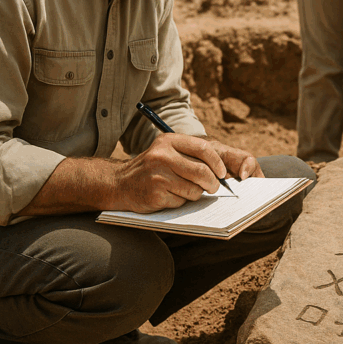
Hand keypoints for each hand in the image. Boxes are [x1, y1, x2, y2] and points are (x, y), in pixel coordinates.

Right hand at [114, 134, 261, 212]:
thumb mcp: (167, 151)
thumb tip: (222, 171)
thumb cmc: (152, 168)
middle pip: (202, 172)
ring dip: (195, 194)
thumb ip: (191, 155)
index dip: (218, 163)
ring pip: (194, 189)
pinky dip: (180, 202)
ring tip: (184, 191)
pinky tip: (168, 196)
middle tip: (212, 187)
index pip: (203, 148)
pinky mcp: (155, 194)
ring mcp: (158, 175)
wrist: (120, 183)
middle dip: (212, 183)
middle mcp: (163, 155)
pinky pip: (181, 201)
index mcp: (169, 141)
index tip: (222, 173)